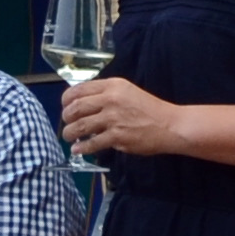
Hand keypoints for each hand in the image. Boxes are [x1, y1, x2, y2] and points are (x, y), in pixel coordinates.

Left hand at [54, 74, 182, 157]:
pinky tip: (77, 149)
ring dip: (70, 133)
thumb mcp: (127, 92)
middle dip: (66, 117)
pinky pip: (92, 143)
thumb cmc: (149, 108)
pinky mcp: (117, 136)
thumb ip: (106, 94)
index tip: (64, 106)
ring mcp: (113, 118)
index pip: (79, 89)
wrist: (170, 125)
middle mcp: (110, 99)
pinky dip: (82, 147)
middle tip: (67, 123)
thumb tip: (82, 103)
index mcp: (112, 86)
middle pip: (76, 107)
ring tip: (69, 137)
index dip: (66, 99)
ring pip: (80, 126)